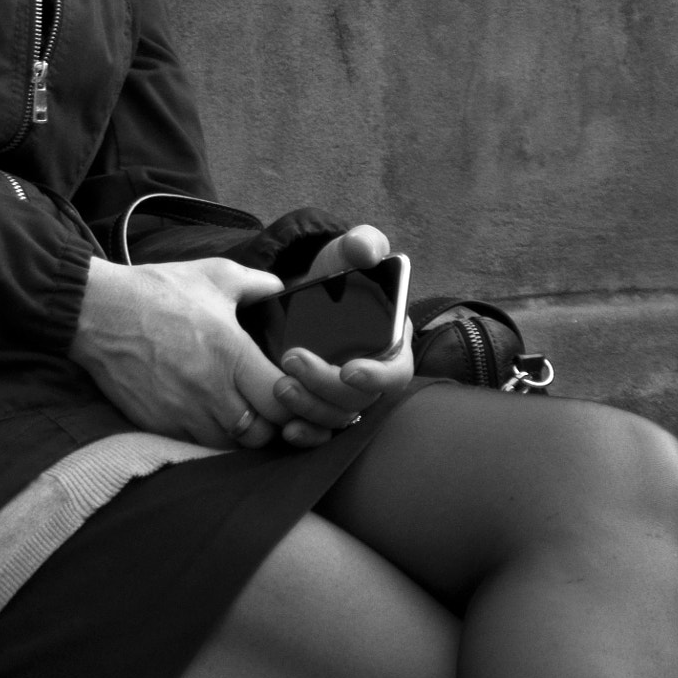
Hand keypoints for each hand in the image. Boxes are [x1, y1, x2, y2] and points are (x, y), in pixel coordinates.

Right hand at [68, 254, 295, 449]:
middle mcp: (211, 391)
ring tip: (240, 412)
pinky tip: (209, 416)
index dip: (294, 400)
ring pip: (230, 447)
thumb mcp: (215, 274)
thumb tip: (282, 288)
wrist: (99, 312)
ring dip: (241, 435)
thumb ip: (257, 283)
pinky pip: (197, 447)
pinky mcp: (159, 427)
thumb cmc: (158, 291)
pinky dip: (209, 437)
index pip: (282, 400)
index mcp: (231, 354)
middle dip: (272, 424)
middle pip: (262, 435)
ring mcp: (183, 414)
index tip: (288, 387)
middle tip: (267, 405)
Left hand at [270, 222, 414, 437]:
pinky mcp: (320, 406)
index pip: (396, 372)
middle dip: (325, 385)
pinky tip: (286, 429)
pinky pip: (318, 431)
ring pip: (336, 418)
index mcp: (392, 344)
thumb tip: (368, 251)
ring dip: (309, 407)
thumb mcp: (349, 252)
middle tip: (292, 361)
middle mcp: (373, 375)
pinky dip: (305, 434)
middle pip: (359, 399)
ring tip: (280, 384)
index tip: (349, 369)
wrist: (306, 293)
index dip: (377, 377)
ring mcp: (346, 396)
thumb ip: (364, 243)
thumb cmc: (339, 273)